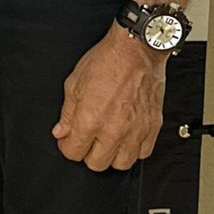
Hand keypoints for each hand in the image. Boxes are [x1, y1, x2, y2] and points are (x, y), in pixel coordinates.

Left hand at [53, 24, 165, 172]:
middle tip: (87, 140)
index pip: (73, 153)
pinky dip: (134, 149)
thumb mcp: (75, 83)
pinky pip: (144, 153)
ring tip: (107, 141)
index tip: (69, 140)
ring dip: (112, 155)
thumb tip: (61, 131)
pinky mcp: (153, 126)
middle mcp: (113, 129)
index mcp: (90, 119)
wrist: (137, 49)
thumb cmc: (107, 61)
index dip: (67, 147)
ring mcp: (136, 130)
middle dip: (88, 154)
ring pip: (122, 163)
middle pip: (97, 164)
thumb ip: (67, 113)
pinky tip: (127, 137)